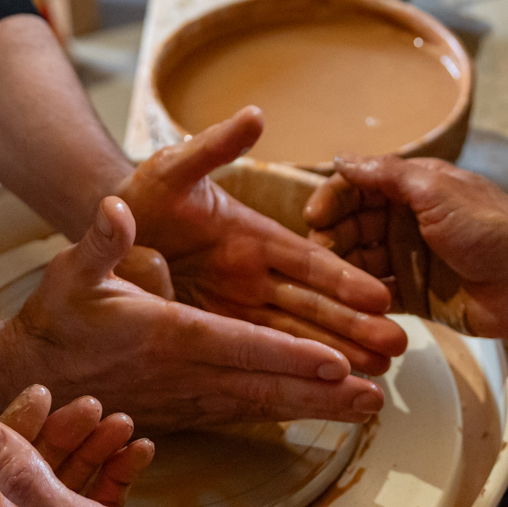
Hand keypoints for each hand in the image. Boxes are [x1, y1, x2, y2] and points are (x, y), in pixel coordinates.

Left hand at [0, 390, 295, 506]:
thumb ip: (27, 479)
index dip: (14, 432)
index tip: (44, 397)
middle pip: (30, 472)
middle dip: (62, 435)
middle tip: (90, 407)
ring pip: (67, 478)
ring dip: (92, 446)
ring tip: (119, 424)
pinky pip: (99, 493)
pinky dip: (117, 468)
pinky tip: (138, 452)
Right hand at [5, 197, 384, 430]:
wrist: (28, 373)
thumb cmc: (55, 316)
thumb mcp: (73, 268)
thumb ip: (103, 240)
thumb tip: (118, 208)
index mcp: (165, 333)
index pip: (239, 345)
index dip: (288, 355)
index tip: (335, 363)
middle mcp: (182, 371)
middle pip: (264, 385)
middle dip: (321, 393)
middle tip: (376, 398)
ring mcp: (183, 396)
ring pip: (260, 404)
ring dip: (314, 408)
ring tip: (366, 410)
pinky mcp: (181, 409)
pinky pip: (241, 413)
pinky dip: (281, 413)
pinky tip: (315, 414)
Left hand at [115, 109, 407, 374]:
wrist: (108, 230)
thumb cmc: (143, 193)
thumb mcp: (175, 167)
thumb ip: (214, 147)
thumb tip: (255, 115)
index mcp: (253, 235)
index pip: (307, 261)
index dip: (343, 280)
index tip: (380, 298)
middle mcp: (256, 274)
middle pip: (315, 305)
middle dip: (356, 327)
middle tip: (399, 350)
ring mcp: (241, 307)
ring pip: (297, 337)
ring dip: (338, 355)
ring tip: (380, 377)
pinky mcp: (219, 332)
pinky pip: (262, 357)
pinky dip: (296, 372)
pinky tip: (330, 391)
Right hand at [304, 155, 507, 338]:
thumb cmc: (494, 230)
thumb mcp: (436, 190)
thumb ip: (386, 175)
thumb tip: (341, 158)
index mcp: (413, 187)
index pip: (357, 186)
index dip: (332, 199)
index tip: (314, 217)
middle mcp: (406, 220)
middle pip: (352, 225)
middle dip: (332, 238)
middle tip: (319, 255)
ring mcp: (409, 258)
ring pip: (359, 261)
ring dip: (343, 269)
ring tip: (331, 284)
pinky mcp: (414, 295)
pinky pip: (376, 294)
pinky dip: (361, 298)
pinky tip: (349, 303)